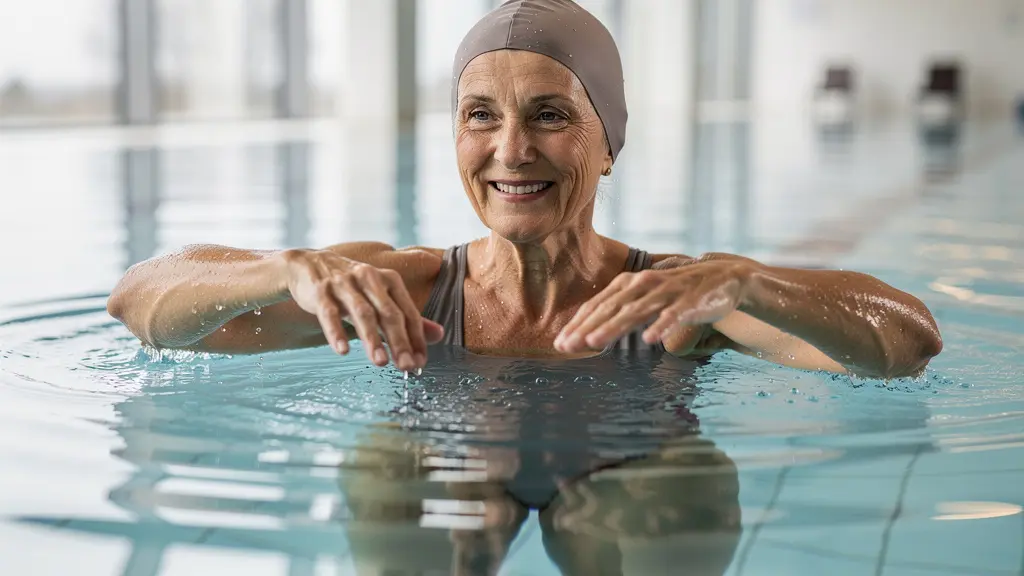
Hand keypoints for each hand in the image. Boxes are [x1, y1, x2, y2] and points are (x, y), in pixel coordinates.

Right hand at [280, 249, 443, 369]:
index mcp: (388, 280)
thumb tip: (439, 335)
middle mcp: (369, 278)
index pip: (408, 313)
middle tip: (407, 367)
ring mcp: (344, 283)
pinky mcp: (321, 291)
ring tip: (381, 362)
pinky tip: (343, 351)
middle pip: (389, 313)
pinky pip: (330, 313)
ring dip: (372, 339)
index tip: (420, 362)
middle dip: (400, 341)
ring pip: (362, 313)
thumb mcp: (381, 298)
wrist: (309, 265)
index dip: (416, 338)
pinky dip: (336, 332)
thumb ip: (408, 318)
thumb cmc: (352, 287)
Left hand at [554, 255, 757, 352]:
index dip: (577, 323)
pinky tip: (649, 339)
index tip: (560, 343)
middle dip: (586, 327)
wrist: (722, 277)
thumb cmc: (677, 293)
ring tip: (593, 342)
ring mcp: (666, 292)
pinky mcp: (689, 301)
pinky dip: (661, 326)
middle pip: (610, 308)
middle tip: (566, 346)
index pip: (597, 305)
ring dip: (613, 327)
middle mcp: (644, 284)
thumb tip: (591, 333)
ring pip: (636, 311)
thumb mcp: (645, 299)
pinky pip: (673, 315)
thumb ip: (621, 312)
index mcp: (629, 284)